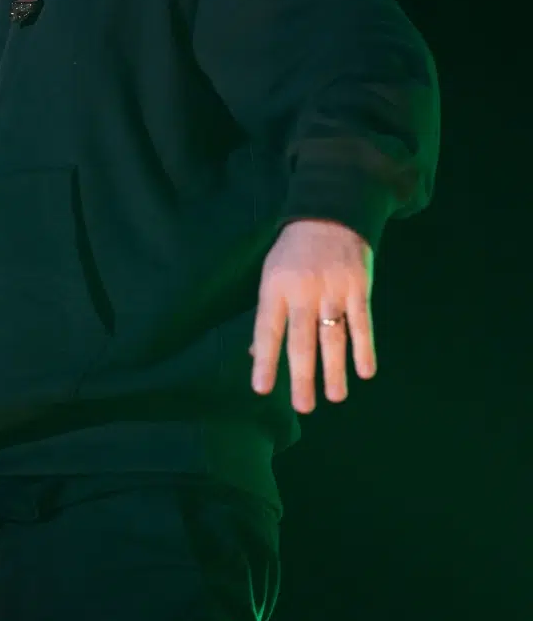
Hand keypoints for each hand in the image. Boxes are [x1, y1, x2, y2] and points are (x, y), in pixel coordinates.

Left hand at [249, 218, 375, 412]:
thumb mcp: (271, 275)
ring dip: (334, 369)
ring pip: (333, 336)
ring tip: (335, 397)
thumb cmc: (294, 251)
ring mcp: (332, 288)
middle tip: (304, 407)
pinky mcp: (358, 286)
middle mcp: (303, 290)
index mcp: (275, 287)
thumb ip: (268, 314)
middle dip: (302, 376)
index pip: (267, 329)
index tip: (262, 389)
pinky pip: (362, 323)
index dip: (265, 360)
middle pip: (302, 339)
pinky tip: (365, 372)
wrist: (330, 213)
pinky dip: (364, 348)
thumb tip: (255, 355)